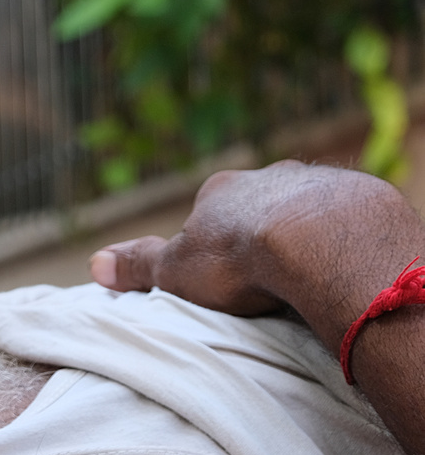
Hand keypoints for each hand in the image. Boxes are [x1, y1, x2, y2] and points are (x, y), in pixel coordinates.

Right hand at [87, 160, 397, 313]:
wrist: (322, 241)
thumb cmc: (241, 258)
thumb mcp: (175, 271)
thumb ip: (138, 265)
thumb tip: (94, 265)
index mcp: (220, 190)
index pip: (208, 216)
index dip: (209, 246)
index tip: (217, 275)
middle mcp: (268, 177)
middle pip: (257, 208)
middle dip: (257, 237)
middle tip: (260, 278)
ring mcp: (316, 183)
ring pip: (303, 211)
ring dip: (300, 237)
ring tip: (300, 277)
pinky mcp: (360, 198)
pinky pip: (343, 220)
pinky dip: (337, 240)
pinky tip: (336, 267)